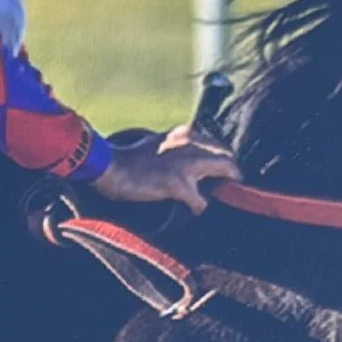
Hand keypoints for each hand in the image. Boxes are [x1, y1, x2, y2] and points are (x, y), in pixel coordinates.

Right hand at [91, 129, 239, 213]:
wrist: (110, 166)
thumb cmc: (130, 158)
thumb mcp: (159, 142)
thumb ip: (179, 146)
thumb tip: (195, 161)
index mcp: (185, 133)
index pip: (218, 144)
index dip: (224, 161)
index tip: (225, 173)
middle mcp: (189, 142)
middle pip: (227, 156)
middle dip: (231, 173)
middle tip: (229, 189)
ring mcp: (185, 163)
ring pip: (225, 170)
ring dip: (222, 188)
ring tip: (216, 198)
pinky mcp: (177, 183)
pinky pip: (201, 200)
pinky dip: (199, 206)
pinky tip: (193, 208)